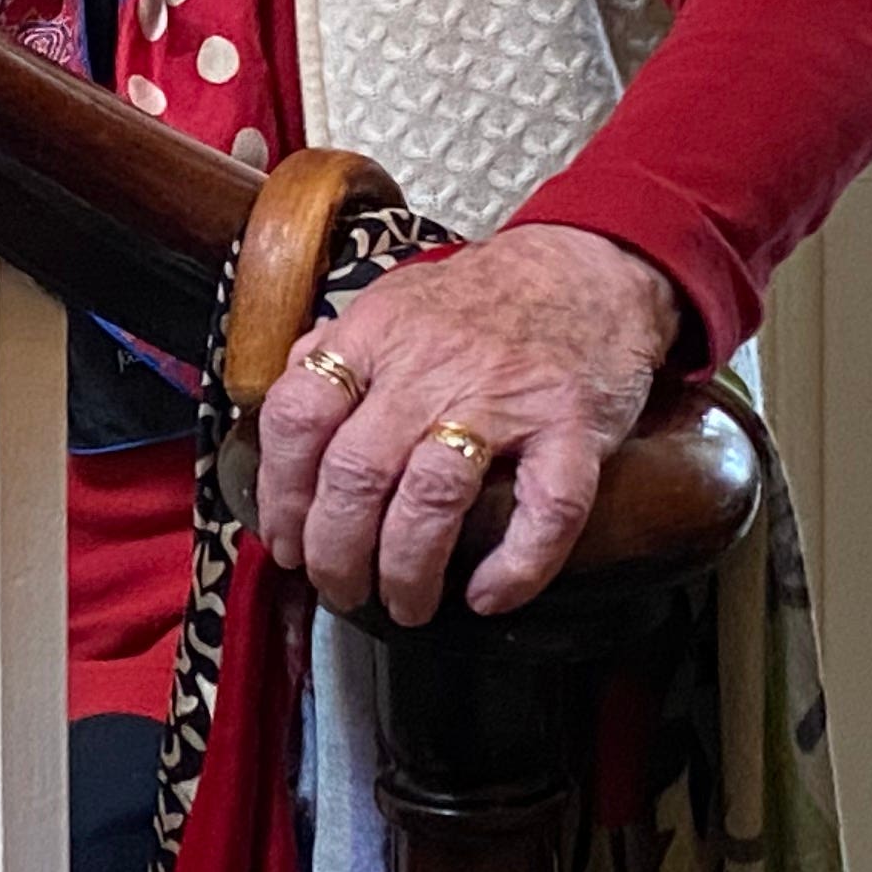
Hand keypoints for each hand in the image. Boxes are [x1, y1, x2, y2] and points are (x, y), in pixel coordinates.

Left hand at [252, 226, 680, 626]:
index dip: (281, 491)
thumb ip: (337, 353)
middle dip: (336, 552)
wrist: (590, 266)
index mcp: (375, 334)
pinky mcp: (572, 427)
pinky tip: (488, 596)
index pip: (298, 415)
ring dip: (409, 569)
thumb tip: (284, 414)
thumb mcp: (394, 301)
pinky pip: (546, 511)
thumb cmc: (483, 298)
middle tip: (339, 589)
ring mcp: (504, 398)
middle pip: (357, 472)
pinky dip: (515, 567)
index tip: (287, 540)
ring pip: (434, 499)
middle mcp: (431, 366)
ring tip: (404, 605)